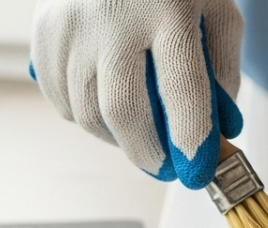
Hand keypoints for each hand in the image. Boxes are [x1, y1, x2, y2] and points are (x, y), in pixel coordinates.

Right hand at [31, 0, 243, 188]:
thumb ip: (223, 72)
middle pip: (123, 110)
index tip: (197, 172)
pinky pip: (60, 100)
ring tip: (141, 138)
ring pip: (86, 112)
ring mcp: (73, 24)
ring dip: (117, 141)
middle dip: (148, 154)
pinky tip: (108, 113)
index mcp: (169, 9)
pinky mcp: (44, 30)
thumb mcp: (218, 14)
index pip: (181, 89)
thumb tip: (218, 133)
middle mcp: (114, 16)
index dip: (191, 139)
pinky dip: (86, 120)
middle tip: (166, 169)